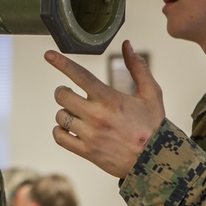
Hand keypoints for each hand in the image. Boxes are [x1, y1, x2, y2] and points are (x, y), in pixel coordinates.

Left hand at [45, 40, 164, 178]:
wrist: (156, 161)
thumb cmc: (153, 126)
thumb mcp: (151, 93)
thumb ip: (137, 67)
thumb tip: (127, 45)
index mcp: (110, 99)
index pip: (80, 76)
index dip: (62, 63)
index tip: (49, 55)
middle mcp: (97, 116)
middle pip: (62, 95)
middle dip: (63, 91)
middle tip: (70, 92)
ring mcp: (90, 135)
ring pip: (60, 116)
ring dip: (64, 111)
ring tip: (76, 112)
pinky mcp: (86, 152)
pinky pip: (59, 137)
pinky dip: (60, 131)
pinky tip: (70, 128)